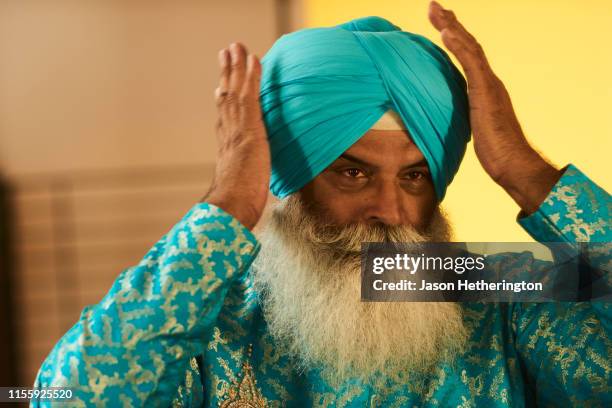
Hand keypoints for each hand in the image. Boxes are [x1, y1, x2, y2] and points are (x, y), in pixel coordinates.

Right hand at [203, 43, 269, 229]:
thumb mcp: (241, 191)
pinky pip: (250, 95)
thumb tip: (244, 197)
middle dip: (227, 75)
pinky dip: (251, 76)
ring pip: (235, 90)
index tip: (223, 86)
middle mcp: (228, 134)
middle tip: (226, 54)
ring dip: (236, 67)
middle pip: (226, 97)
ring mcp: (236, 130)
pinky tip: (254, 60)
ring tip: (236, 47)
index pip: (226, 117)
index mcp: (227, 148)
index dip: (225, 99)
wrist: (230, 206)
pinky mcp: (248, 128)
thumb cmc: (236, 207)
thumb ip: (243, 186)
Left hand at [428, 1, 561, 213]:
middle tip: (434, 7)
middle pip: (468, 45)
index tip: (441, 23)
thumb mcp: (473, 129)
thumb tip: (450, 120)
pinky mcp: (485, 92)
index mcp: (484, 87)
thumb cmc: (494, 151)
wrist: (511, 161)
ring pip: (469, 47)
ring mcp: (488, 84)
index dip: (454, 38)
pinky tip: (446, 32)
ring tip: (436, 11)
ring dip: (451, 27)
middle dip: (450, 24)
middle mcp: (488, 80)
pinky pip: (471, 63)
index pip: (467, 56)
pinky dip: (458, 45)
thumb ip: (465, 117)